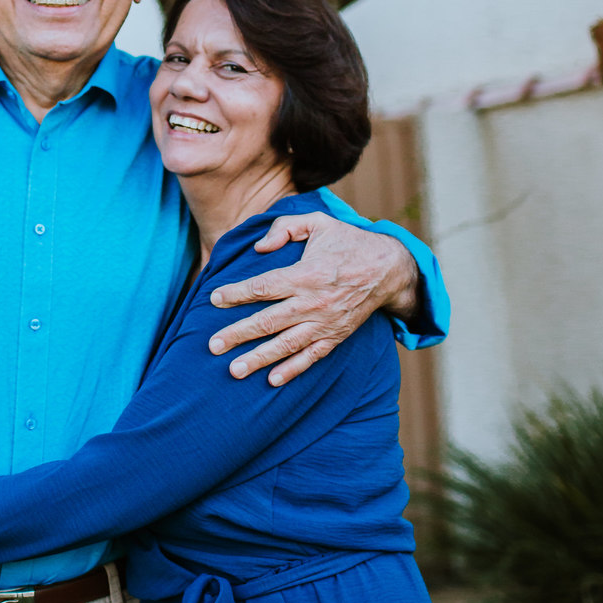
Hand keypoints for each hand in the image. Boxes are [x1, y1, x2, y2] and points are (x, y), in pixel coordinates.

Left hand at [206, 212, 418, 385]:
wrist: (389, 269)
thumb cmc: (348, 242)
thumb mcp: (318, 222)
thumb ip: (285, 228)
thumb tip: (259, 247)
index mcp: (305, 274)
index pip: (263, 287)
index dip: (237, 293)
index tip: (214, 299)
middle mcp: (313, 302)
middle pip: (269, 321)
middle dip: (238, 334)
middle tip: (213, 346)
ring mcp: (325, 323)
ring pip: (287, 344)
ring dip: (259, 358)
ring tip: (234, 370)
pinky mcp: (336, 336)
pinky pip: (312, 357)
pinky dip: (293, 370)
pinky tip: (272, 380)